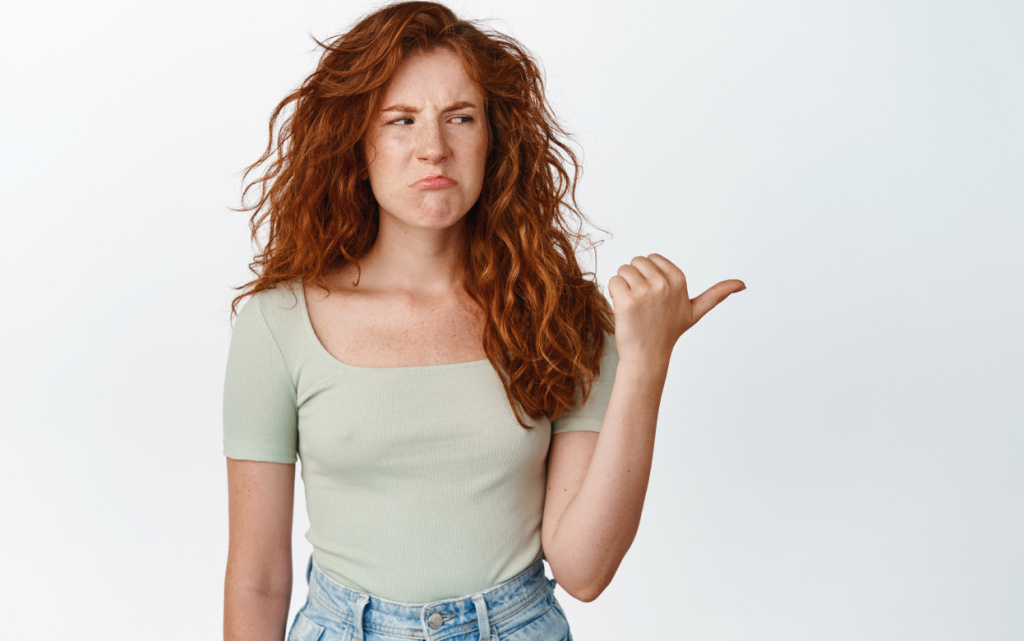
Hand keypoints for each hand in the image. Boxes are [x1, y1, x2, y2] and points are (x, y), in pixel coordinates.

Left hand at [607, 254, 745, 366]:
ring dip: (623, 287)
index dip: (648, 276)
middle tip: (643, 303)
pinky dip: (614, 294)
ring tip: (634, 307)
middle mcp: (664, 283)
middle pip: (635, 261)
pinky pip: (613, 281)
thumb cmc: (668, 332)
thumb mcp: (695, 311)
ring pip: (623, 270)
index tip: (655, 297)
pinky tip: (624, 310)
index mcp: (679, 279)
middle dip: (634, 279)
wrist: (647, 355)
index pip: (651, 258)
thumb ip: (717, 294)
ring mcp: (646, 291)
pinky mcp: (627, 300)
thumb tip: (742, 284)